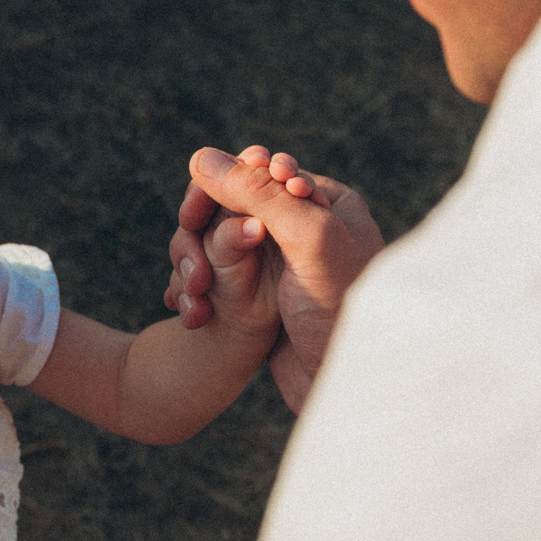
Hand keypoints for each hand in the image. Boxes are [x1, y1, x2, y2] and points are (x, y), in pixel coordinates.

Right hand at [169, 145, 383, 410]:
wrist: (352, 383)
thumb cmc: (341, 308)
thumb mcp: (307, 238)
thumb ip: (258, 193)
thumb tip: (202, 157)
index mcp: (326, 202)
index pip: (259, 173)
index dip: (220, 188)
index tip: (192, 213)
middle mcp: (306, 229)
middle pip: (232, 207)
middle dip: (202, 231)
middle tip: (189, 262)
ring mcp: (284, 266)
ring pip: (219, 246)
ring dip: (195, 264)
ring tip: (189, 292)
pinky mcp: (267, 301)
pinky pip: (221, 282)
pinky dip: (200, 292)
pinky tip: (189, 310)